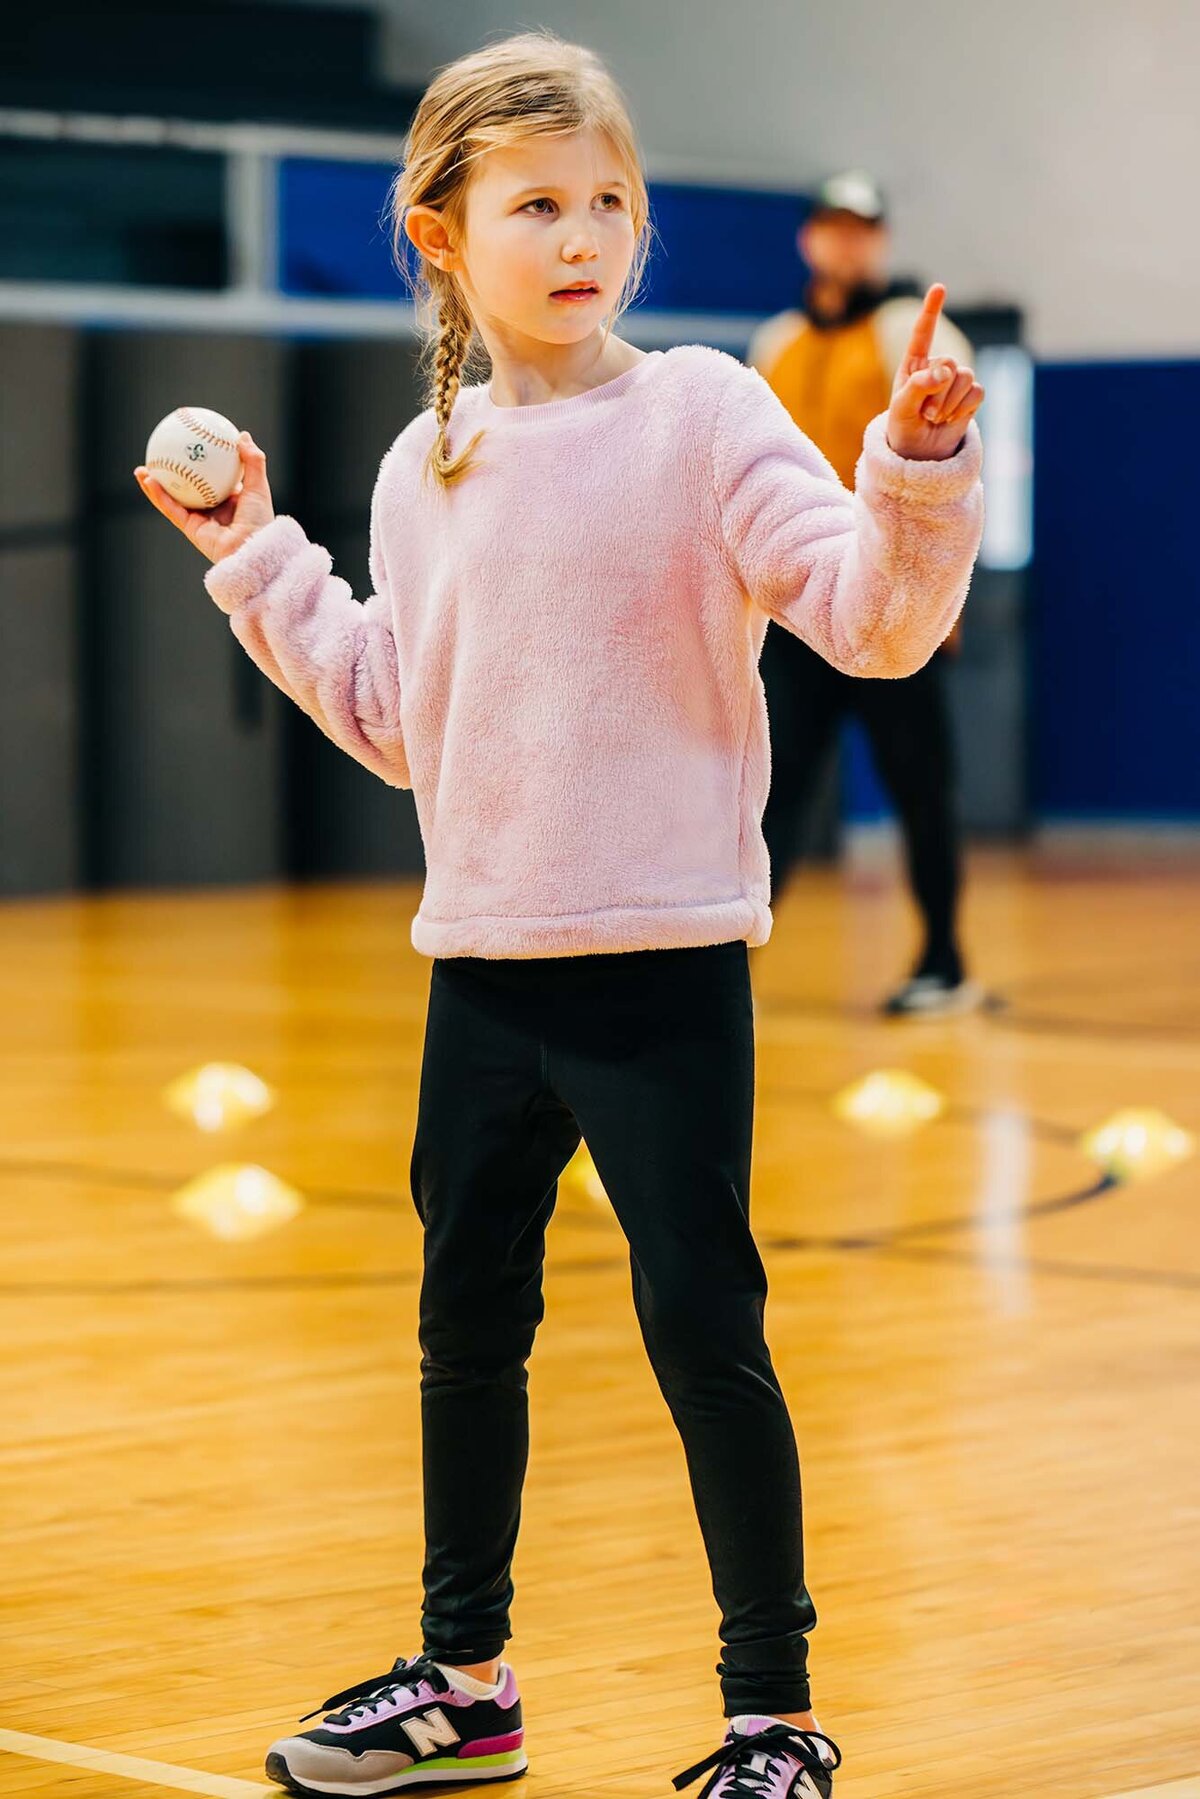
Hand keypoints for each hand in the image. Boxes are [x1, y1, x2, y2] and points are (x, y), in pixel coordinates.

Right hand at [133, 431, 274, 562]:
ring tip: (142, 468)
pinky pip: (171, 508)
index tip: (191, 444)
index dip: (200, 463)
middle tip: (161, 453)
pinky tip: (148, 479)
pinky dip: (158, 495)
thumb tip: (241, 434)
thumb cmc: (259, 521)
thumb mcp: (259, 486)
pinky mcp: (190, 529)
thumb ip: (252, 461)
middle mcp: (212, 509)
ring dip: (155, 484)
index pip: (211, 477)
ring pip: (172, 498)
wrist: (252, 551)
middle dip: (172, 472)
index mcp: (230, 499)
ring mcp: (199, 519)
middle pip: (187, 487)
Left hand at [885, 284, 984, 460]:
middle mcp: (936, 368)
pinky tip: (952, 419)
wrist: (921, 454)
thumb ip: (919, 386)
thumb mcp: (902, 409)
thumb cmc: (903, 429)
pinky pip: (977, 392)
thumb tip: (943, 371)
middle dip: (939, 391)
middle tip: (927, 414)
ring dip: (950, 402)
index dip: (931, 310)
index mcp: (914, 365)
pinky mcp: (971, 396)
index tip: (939, 288)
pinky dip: (964, 408)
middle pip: (949, 362)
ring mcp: (955, 381)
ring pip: (965, 376)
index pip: (923, 333)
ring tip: (936, 418)